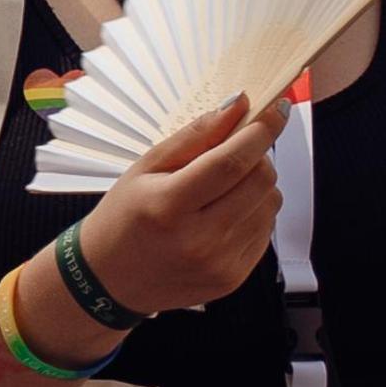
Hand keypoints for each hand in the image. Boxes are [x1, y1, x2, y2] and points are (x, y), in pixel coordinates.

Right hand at [79, 96, 285, 318]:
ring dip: (257, 186)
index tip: (273, 111)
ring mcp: (219, 264)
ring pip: (270, 204)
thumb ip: (194, 135)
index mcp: (169, 207)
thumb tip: (236, 106)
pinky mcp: (233, 278)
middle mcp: (199, 240)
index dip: (260, 131)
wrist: (111, 280)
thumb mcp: (146, 167)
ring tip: (223, 190)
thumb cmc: (124, 219)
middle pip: (260, 181)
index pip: (231, 162)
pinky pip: (266, 230)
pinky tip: (224, 215)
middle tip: (237, 152)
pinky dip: (254, 213)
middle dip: (258, 156)